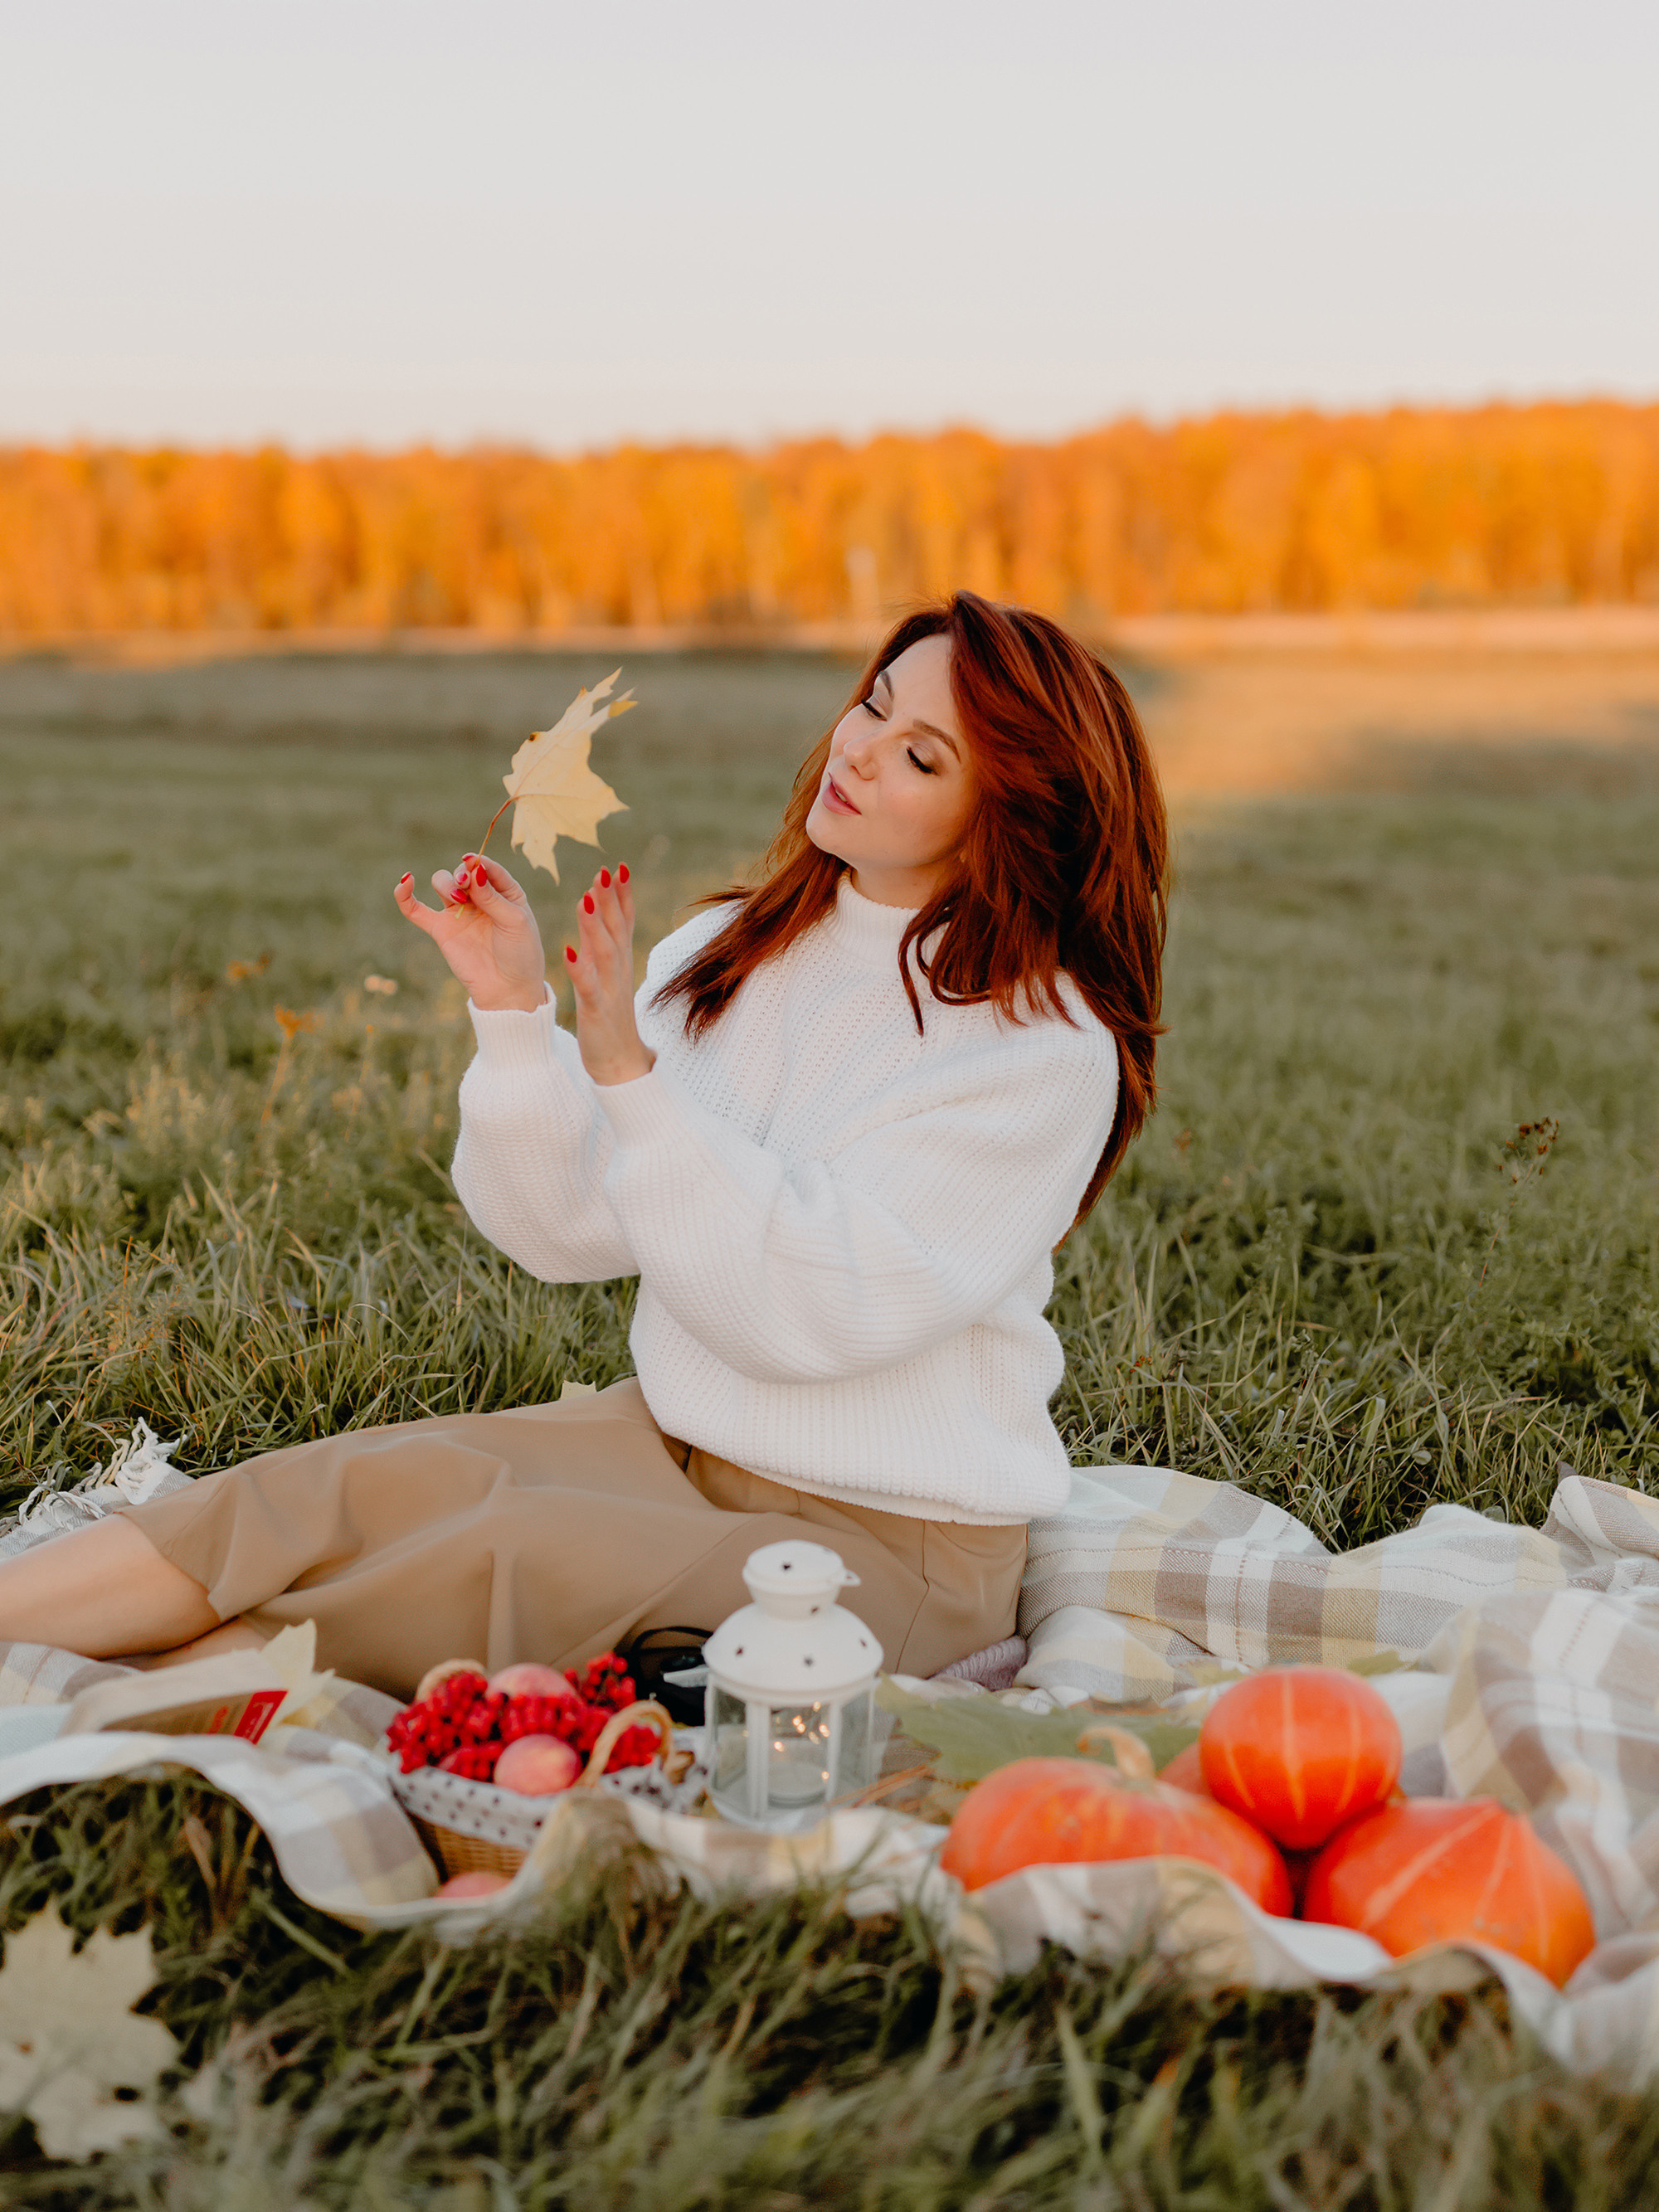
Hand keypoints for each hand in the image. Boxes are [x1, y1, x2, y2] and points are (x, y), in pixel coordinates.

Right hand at [395, 854, 547, 1011]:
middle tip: (466, 885)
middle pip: (461, 872)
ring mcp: (458, 913)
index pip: (486, 867)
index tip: (472, 860)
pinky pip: (416, 910)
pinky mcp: (441, 930)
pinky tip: (404, 881)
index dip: (478, 861)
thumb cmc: (520, 954)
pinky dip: (405, 896)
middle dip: (461, 873)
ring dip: (446, 884)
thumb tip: (474, 870)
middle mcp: (479, 899)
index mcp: (504, 892)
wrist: (508, 990)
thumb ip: (494, 897)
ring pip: (442, 884)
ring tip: (459, 899)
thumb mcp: (515, 922)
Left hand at [566, 864, 653, 1085]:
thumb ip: (603, 945)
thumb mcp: (608, 976)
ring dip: (595, 923)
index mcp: (619, 962)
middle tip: (606, 870)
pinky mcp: (596, 1010)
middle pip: (616, 928)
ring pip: (604, 951)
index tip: (618, 865)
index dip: (622, 894)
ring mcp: (608, 989)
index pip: (624, 921)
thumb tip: (596, 912)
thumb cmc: (611, 1018)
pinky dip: (579, 968)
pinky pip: (587, 986)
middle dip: (611, 898)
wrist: (620, 1062)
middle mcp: (618, 970)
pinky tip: (568, 951)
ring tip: (586, 896)